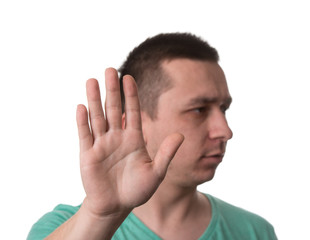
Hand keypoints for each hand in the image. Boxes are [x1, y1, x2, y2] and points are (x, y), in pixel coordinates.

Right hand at [76, 68, 183, 217]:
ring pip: (97, 117)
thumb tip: (180, 134)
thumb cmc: (137, 190)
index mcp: (134, 138)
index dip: (131, 95)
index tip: (129, 77)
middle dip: (112, 90)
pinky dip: (83, 121)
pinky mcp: (88, 154)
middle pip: (114, 109)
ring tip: (92, 81)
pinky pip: (85, 135)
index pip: (133, 111)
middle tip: (110, 69)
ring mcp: (101, 144)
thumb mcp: (156, 172)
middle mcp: (117, 137)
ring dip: (94, 100)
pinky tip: (81, 107)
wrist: (116, 206)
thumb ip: (166, 153)